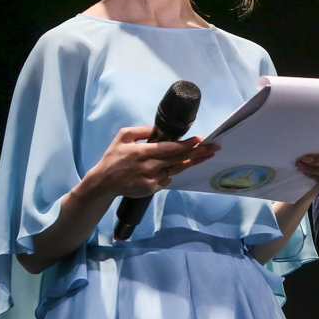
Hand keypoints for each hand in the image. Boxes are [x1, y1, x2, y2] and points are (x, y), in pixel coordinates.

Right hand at [88, 125, 218, 198]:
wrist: (104, 183)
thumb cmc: (113, 157)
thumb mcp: (123, 136)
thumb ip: (142, 131)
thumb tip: (160, 129)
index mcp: (143, 152)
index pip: (170, 148)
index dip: (187, 144)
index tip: (201, 139)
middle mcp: (149, 167)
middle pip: (179, 159)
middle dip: (199, 153)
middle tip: (214, 147)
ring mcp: (151, 180)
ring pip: (177, 169)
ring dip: (193, 162)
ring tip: (208, 156)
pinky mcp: (152, 189)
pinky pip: (168, 179)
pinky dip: (173, 171)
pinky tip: (179, 165)